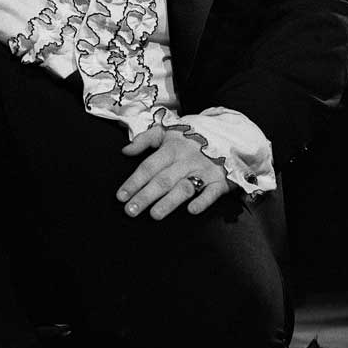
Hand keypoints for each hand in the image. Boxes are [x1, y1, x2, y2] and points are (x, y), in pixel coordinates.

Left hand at [116, 125, 235, 218]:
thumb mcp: (167, 132)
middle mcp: (186, 160)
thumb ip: (145, 139)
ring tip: (154, 215)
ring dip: (169, 202)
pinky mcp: (220, 181)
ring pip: (184, 187)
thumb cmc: (190, 138)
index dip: (134, 181)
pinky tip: (191, 210)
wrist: (227, 135)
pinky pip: (211, 192)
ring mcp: (203, 171)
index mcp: (172, 148)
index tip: (121, 196)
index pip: (149, 167)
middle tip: (130, 211)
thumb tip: (125, 151)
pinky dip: (203, 201)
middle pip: (163, 180)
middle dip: (145, 196)